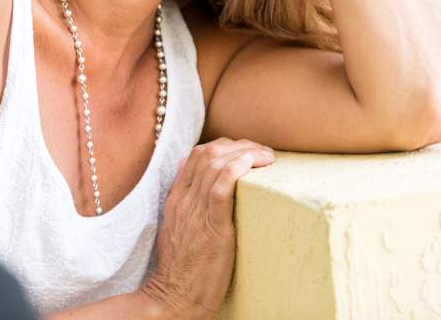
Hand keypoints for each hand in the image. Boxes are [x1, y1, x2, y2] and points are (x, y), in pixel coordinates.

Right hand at [139, 138, 274, 319]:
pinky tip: (250, 164)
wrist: (174, 295)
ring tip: (266, 157)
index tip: (247, 151)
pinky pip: (219, 190)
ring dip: (244, 154)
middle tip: (263, 153)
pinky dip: (235, 171)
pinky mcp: (211, 229)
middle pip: (207, 154)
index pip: (196, 155)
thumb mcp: (178, 228)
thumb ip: (185, 201)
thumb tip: (194, 174)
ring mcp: (195, 212)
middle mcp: (185, 199)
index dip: (225, 146)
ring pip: (214, 165)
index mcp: (177, 198)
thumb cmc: (183, 267)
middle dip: (239, 146)